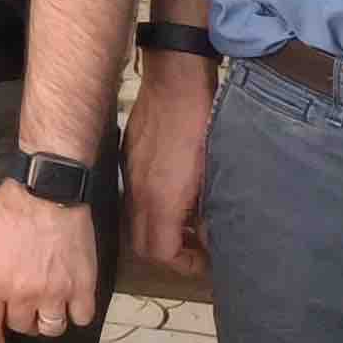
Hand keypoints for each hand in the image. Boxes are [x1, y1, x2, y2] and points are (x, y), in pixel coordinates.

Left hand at [0, 177, 102, 342]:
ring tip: (44, 310)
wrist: (48, 189)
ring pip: (51, 328)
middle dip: (18, 321)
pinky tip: (70, 304)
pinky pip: (81, 318)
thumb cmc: (6, 208)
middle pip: (21, 326)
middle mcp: (26, 293)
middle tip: (20, 307)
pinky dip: (76, 315)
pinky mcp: (83, 285)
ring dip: (45, 323)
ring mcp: (56, 291)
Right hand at [123, 52, 214, 272]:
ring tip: (188, 223)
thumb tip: (209, 233)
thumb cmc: (201, 122)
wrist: (174, 80)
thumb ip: (209, 210)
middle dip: (169, 253)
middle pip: (143, 245)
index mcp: (161, 198)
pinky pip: (134, 198)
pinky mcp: (128, 160)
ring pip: (136, 222)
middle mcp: (139, 192)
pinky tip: (174, 195)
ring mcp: (129, 175)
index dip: (185, 263)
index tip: (206, 258)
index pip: (161, 253)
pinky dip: (152, 209)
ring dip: (160, 231)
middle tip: (196, 247)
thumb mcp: (215, 171)